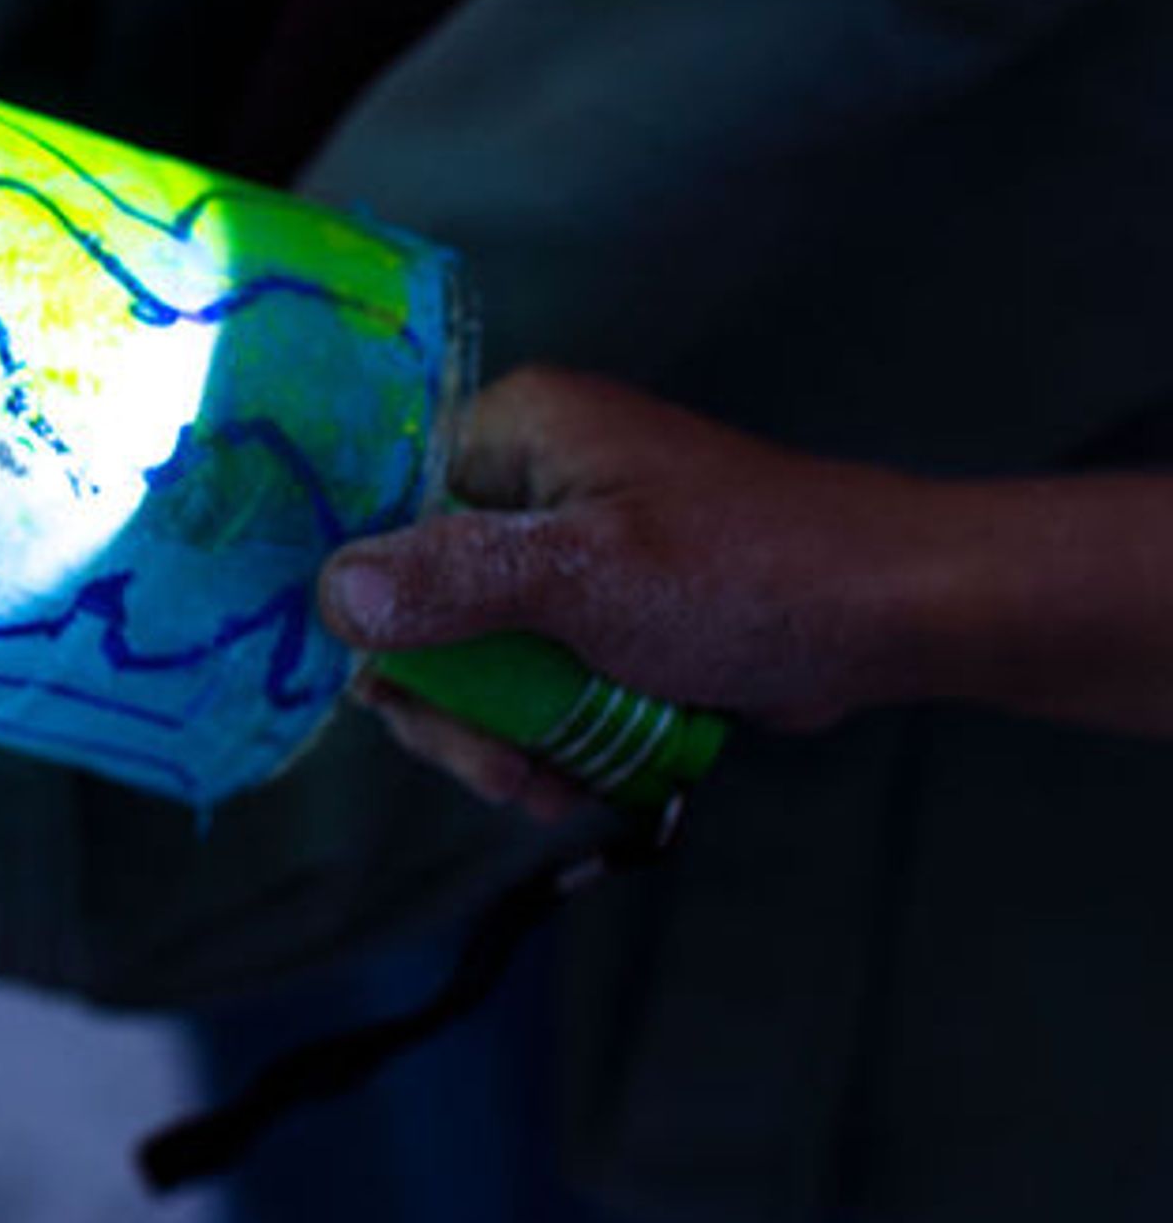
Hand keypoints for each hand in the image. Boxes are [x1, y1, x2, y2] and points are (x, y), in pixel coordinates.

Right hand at [318, 367, 936, 811]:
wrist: (896, 615)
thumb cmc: (744, 576)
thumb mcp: (588, 578)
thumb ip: (453, 582)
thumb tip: (327, 597)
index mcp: (509, 435)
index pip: (374, 507)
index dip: (361, 603)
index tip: (385, 690)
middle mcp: (523, 480)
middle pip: (414, 599)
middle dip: (445, 700)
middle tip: (494, 767)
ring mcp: (564, 548)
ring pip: (469, 652)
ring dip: (495, 733)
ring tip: (542, 788)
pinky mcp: (602, 608)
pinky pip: (529, 675)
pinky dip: (541, 732)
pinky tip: (570, 780)